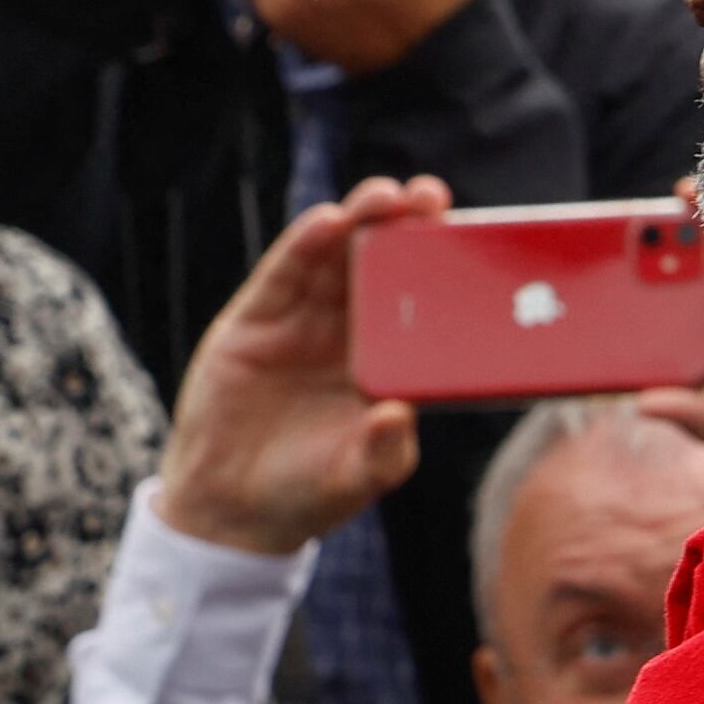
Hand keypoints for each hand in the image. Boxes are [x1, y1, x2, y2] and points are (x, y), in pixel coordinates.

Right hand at [155, 176, 446, 554]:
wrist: (231, 508)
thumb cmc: (309, 493)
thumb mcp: (357, 479)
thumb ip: (384, 452)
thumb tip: (398, 414)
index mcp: (387, 363)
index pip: (419, 303)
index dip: (441, 267)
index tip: (472, 236)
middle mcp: (349, 333)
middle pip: (381, 264)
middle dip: (406, 226)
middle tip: (431, 195)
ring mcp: (303, 321)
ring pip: (336, 256)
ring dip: (360, 220)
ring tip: (385, 197)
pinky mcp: (257, 319)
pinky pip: (285, 272)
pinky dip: (305, 245)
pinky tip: (327, 222)